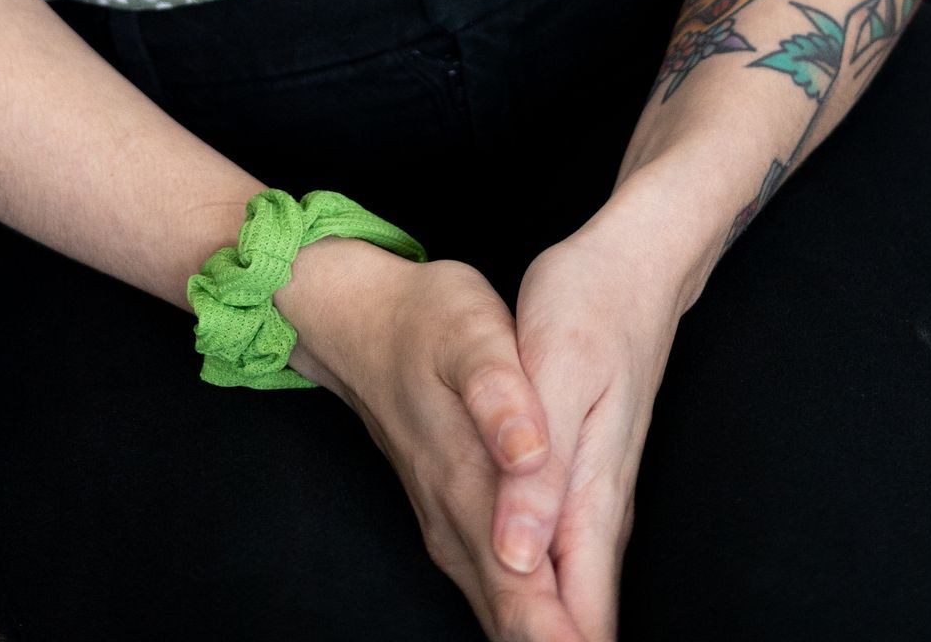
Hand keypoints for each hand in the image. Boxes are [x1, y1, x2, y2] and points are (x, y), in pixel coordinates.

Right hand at [277, 236, 590, 640]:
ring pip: (505, 618)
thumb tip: (528, 454)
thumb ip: (500, 395)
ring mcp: (450, 530)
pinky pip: (496, 594)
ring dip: (552, 636)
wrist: (363, 322)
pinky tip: (566, 624)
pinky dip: (536, 619)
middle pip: (518, 626)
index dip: (566, 640)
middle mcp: (457, 526)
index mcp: (469, 487)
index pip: (526, 599)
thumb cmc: (426, 319)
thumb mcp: (470, 331)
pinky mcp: (452, 522)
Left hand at [491, 203, 694, 641]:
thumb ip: (539, 471)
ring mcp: (598, 499)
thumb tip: (520, 560)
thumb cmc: (589, 307)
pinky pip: (568, 566)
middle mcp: (601, 512)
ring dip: (545, 630)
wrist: (634, 265)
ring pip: (575, 599)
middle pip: (580, 622)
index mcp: (590, 495)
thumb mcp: (554, 373)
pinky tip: (526, 612)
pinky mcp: (588, 482)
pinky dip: (547, 602)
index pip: (578, 619)